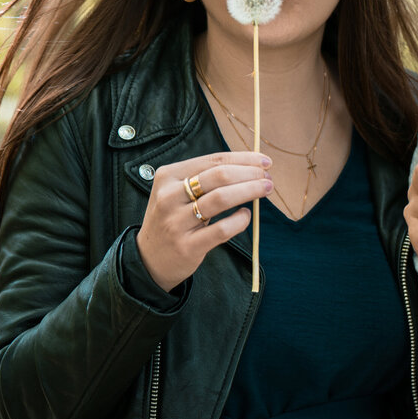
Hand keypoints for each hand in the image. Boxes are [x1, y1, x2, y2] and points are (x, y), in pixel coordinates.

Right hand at [136, 151, 272, 290]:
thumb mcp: (178, 192)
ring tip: (265, 190)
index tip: (265, 161)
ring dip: (250, 191)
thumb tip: (251, 165)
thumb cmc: (174, 218)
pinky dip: (240, 221)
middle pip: (219, 176)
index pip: (213, 160)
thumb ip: (207, 178)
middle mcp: (169, 196)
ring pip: (221, 199)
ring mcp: (176, 222)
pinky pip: (222, 230)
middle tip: (268, 178)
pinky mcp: (187, 246)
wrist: (150, 259)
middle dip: (250, 174)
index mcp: (168, 176)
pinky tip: (247, 215)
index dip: (243, 159)